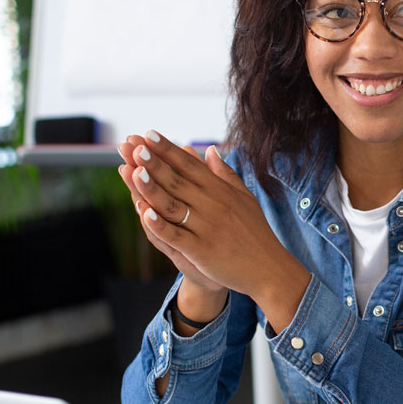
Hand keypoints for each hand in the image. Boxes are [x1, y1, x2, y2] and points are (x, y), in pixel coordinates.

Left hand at [124, 130, 310, 330]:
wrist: (269, 269)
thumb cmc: (256, 232)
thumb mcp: (244, 198)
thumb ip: (225, 174)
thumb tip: (210, 150)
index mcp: (221, 191)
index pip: (190, 165)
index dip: (168, 150)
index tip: (148, 134)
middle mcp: (213, 206)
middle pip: (177, 181)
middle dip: (153, 163)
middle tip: (133, 145)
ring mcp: (207, 228)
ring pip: (173, 205)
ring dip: (151, 188)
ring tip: (133, 171)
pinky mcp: (202, 251)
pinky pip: (177, 236)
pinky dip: (160, 225)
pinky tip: (144, 213)